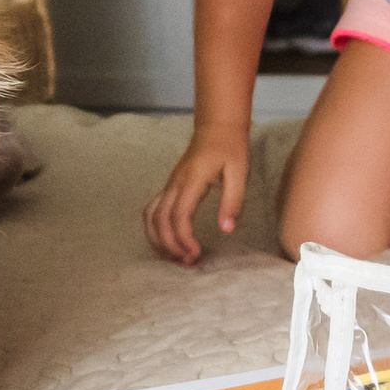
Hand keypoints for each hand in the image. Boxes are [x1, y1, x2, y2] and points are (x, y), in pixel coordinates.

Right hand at [145, 124, 248, 265]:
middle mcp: (175, 183)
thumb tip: (226, 229)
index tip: (195, 254)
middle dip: (170, 245)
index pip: (179, 215)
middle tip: (187, 262)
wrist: (217, 127)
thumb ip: (233, 201)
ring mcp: (169, 184)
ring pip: (150, 216)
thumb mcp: (239, 172)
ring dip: (158, 239)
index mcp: (192, 180)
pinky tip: (168, 242)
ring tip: (175, 257)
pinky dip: (155, 229)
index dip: (183, 238)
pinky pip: (152, 210)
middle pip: (160, 220)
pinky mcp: (169, 187)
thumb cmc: (230, 148)